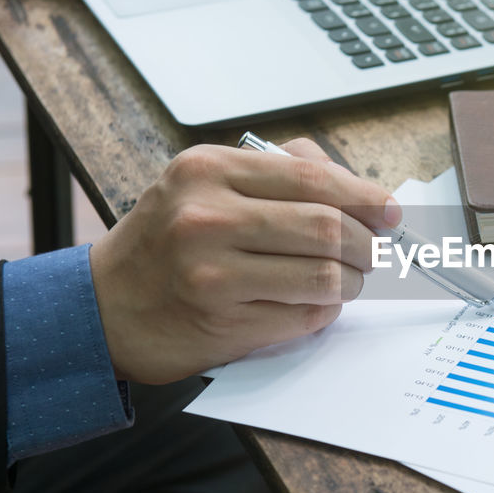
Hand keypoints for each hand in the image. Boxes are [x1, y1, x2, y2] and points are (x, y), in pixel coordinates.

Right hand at [88, 139, 402, 383]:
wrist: (102, 307)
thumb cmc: (166, 242)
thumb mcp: (203, 184)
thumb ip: (277, 172)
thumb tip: (361, 189)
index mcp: (208, 169)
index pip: (313, 177)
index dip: (365, 196)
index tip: (391, 212)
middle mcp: (207, 217)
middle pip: (327, 227)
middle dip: (364, 245)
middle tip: (369, 254)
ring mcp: (213, 273)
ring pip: (324, 275)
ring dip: (350, 282)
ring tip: (343, 280)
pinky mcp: (223, 322)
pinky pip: (306, 315)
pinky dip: (324, 311)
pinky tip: (312, 304)